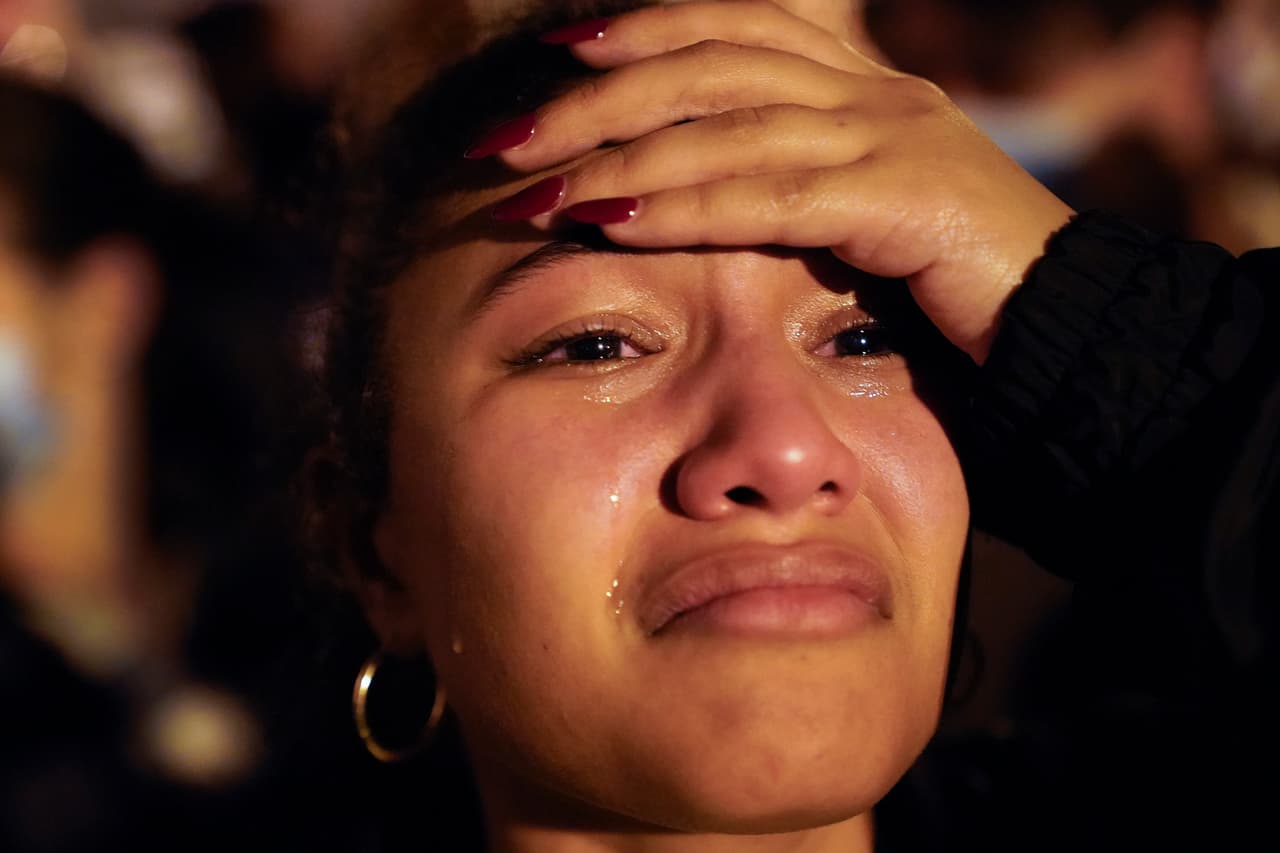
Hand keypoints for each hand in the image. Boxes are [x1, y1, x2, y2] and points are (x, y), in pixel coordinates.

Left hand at [482, 0, 1073, 362]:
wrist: (1070, 328)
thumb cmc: (950, 287)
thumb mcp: (864, 214)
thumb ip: (792, 185)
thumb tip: (699, 191)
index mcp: (862, 83)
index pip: (736, 25)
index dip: (644, 30)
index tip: (563, 56)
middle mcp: (873, 92)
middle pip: (712, 63)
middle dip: (601, 96)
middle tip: (512, 138)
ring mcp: (892, 138)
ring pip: (728, 126)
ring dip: (621, 157)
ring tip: (537, 192)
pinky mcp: (903, 201)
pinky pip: (771, 198)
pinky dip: (685, 208)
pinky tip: (616, 225)